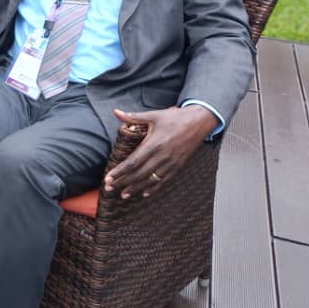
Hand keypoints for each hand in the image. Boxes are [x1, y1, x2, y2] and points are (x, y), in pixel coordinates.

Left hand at [103, 105, 218, 197]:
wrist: (200, 122)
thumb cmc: (175, 118)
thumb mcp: (154, 115)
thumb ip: (134, 117)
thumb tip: (116, 112)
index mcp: (154, 144)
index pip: (133, 162)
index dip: (120, 171)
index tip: (108, 178)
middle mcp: (162, 156)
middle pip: (139, 174)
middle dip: (123, 182)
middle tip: (109, 188)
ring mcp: (171, 163)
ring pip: (150, 180)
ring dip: (135, 188)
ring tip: (123, 195)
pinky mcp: (178, 166)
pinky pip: (164, 180)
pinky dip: (153, 188)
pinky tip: (144, 193)